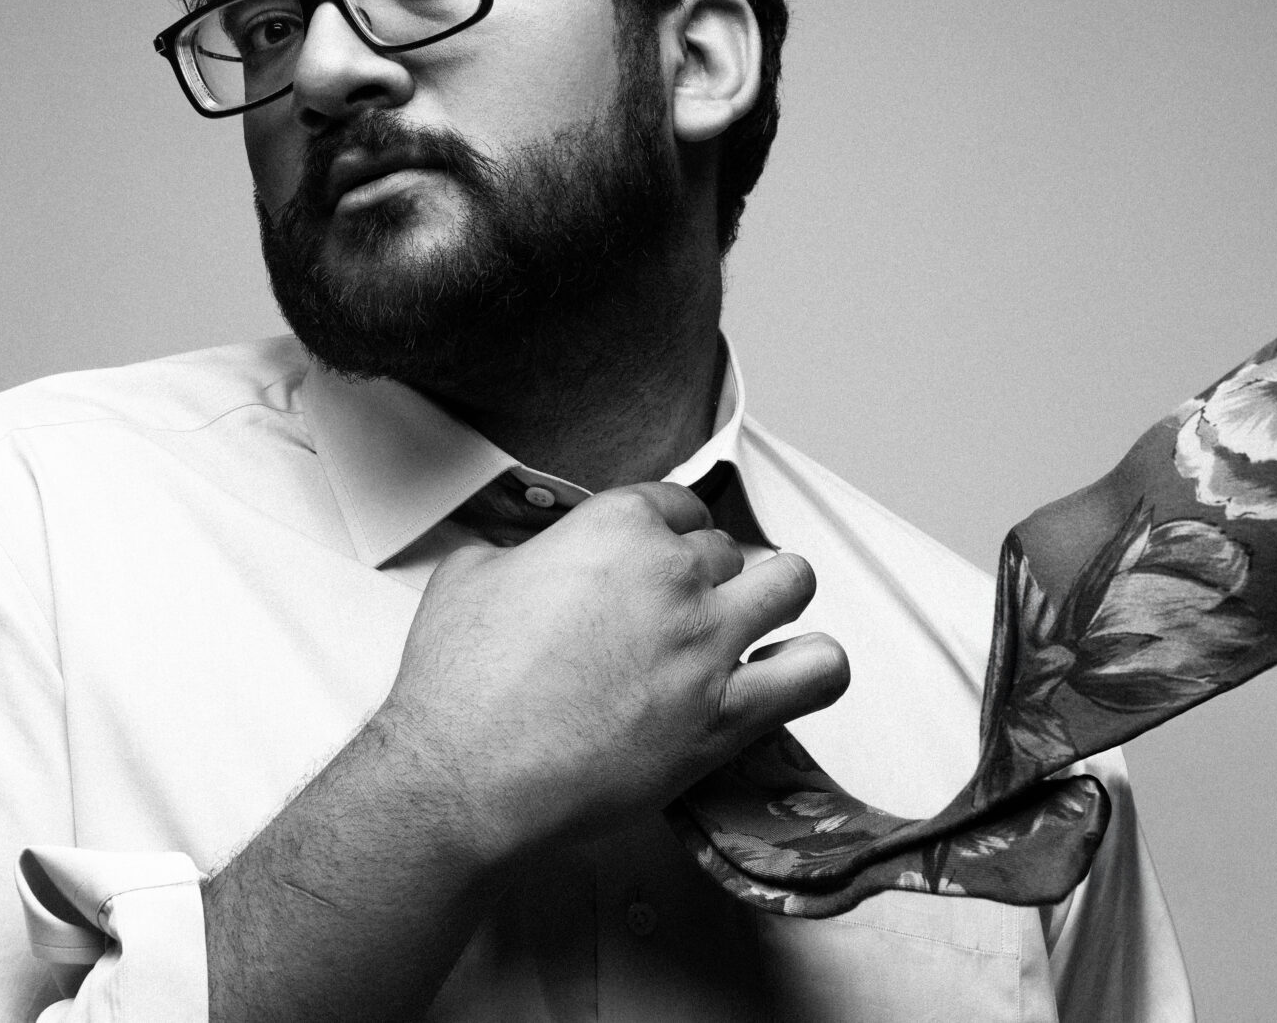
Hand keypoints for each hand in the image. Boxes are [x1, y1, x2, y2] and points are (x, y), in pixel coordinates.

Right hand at [375, 482, 848, 866]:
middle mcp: (673, 575)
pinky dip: (814, 668)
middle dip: (706, 576)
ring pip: (792, 585)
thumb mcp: (468, 575)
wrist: (463, 772)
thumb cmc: (458, 684)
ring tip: (754, 625)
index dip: (669, 532)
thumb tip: (523, 560)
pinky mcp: (726, 716)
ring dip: (774, 600)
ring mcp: (707, 644)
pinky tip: (789, 674)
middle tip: (681, 611)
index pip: (677, 504)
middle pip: (726, 548)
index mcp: (616, 528)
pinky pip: (817, 673)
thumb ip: (516, 552)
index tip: (662, 554)